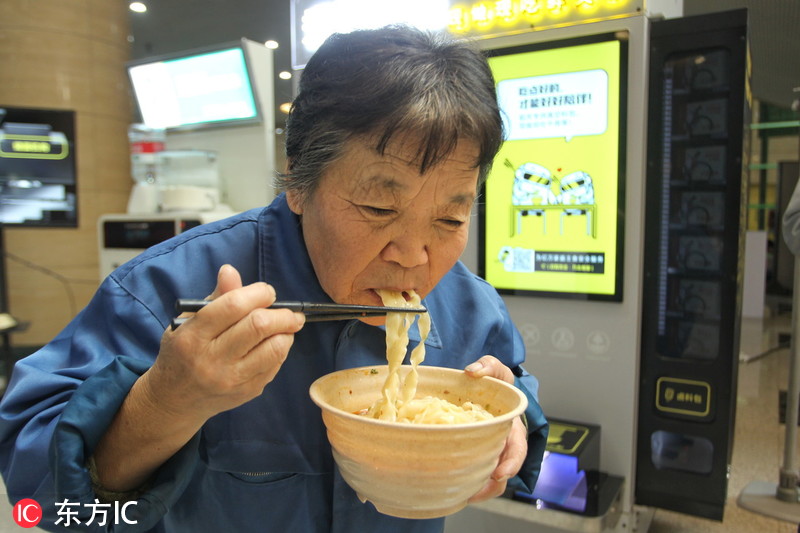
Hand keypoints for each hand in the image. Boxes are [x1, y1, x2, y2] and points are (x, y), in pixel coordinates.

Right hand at [143, 264, 305, 423]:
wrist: (175, 399)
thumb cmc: (183, 352)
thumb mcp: (188, 322)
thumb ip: (215, 297)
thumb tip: (230, 270)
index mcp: (193, 336)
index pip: (233, 306)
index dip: (258, 293)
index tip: (267, 292)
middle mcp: (211, 360)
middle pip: (259, 326)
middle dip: (282, 314)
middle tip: (289, 312)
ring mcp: (231, 379)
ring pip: (274, 348)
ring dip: (287, 333)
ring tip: (285, 327)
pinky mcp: (246, 392)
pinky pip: (276, 365)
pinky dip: (280, 350)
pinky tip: (273, 345)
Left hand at [464, 355, 527, 502]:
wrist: (488, 390)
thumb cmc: (496, 383)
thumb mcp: (496, 369)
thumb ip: (488, 366)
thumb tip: (472, 371)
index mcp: (512, 426)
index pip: (517, 449)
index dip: (511, 463)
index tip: (499, 473)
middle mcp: (504, 443)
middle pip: (504, 471)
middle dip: (492, 485)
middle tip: (475, 492)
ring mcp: (491, 451)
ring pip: (491, 478)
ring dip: (479, 489)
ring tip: (462, 495)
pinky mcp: (477, 455)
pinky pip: (476, 473)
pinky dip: (468, 482)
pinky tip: (453, 487)